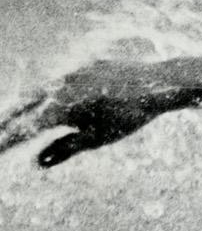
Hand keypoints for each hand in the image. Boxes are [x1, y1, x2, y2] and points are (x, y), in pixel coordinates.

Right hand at [0, 61, 173, 167]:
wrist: (158, 83)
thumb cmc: (129, 115)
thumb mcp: (97, 138)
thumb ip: (65, 149)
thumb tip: (35, 163)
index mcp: (61, 108)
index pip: (25, 128)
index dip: (8, 141)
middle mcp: (61, 87)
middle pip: (24, 106)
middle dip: (7, 121)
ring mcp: (71, 73)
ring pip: (39, 91)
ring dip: (23, 106)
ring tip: (11, 119)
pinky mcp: (83, 66)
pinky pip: (58, 81)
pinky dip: (45, 93)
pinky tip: (43, 100)